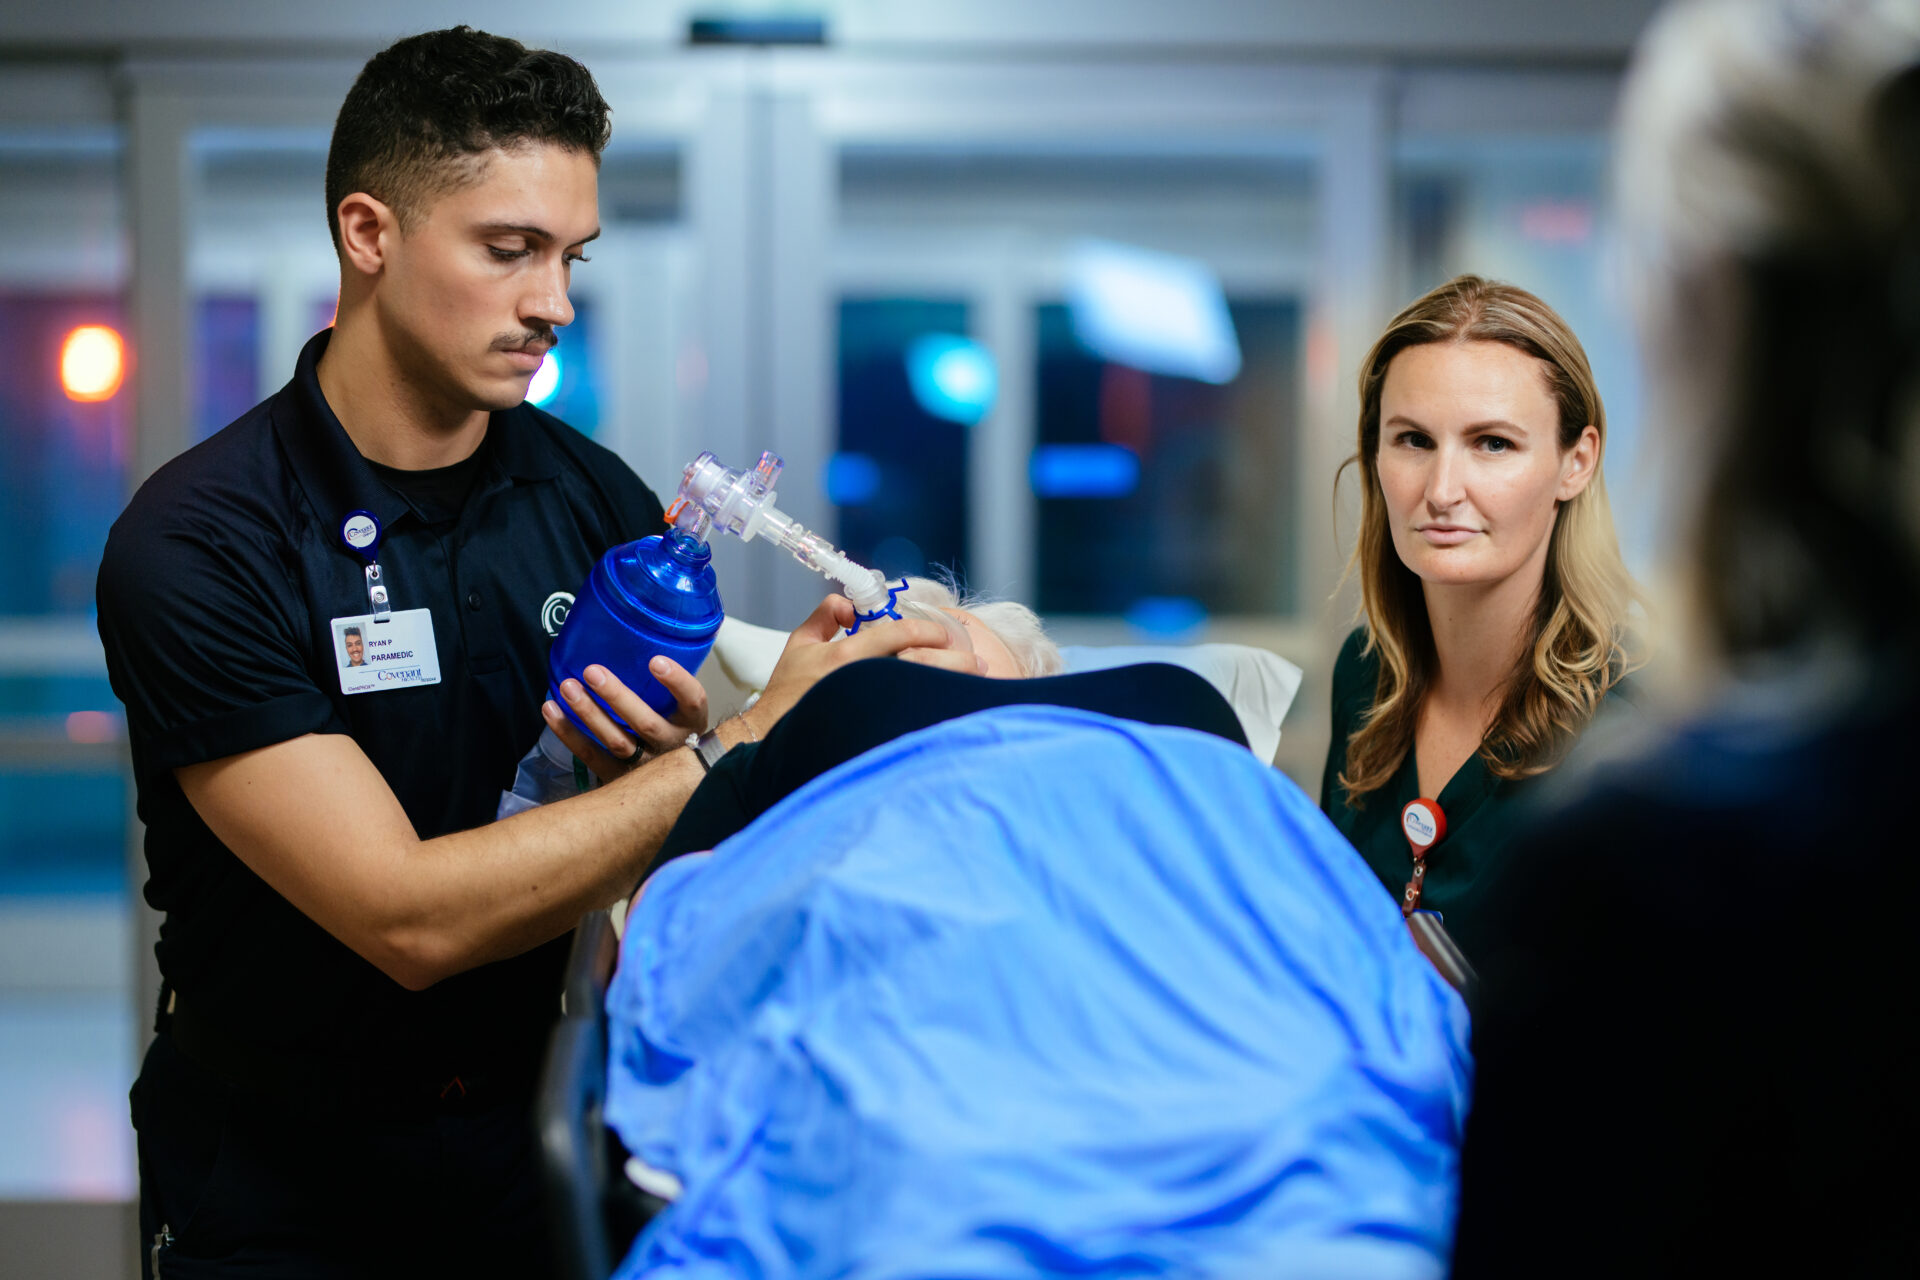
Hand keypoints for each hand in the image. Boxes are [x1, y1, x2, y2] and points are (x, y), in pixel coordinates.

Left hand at [542, 657, 709, 784]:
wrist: (671, 785)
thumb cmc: (674, 733)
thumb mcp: (684, 713)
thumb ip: (671, 687)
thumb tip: (646, 638)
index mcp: (693, 725)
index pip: (693, 702)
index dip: (677, 682)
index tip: (655, 661)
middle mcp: (673, 748)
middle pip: (646, 723)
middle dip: (617, 696)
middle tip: (592, 671)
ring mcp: (645, 768)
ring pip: (617, 741)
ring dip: (589, 713)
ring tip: (568, 687)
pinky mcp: (619, 779)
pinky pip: (590, 756)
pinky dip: (568, 733)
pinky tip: (551, 709)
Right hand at [752, 595, 985, 730]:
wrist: (770, 738)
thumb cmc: (786, 693)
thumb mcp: (799, 644)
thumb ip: (826, 616)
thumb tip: (849, 605)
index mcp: (845, 657)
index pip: (897, 634)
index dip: (926, 631)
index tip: (944, 634)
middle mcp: (862, 681)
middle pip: (920, 664)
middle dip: (953, 661)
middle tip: (975, 662)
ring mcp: (869, 708)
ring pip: (920, 691)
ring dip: (949, 685)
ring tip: (972, 683)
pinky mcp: (873, 732)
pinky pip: (910, 717)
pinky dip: (932, 709)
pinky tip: (949, 709)